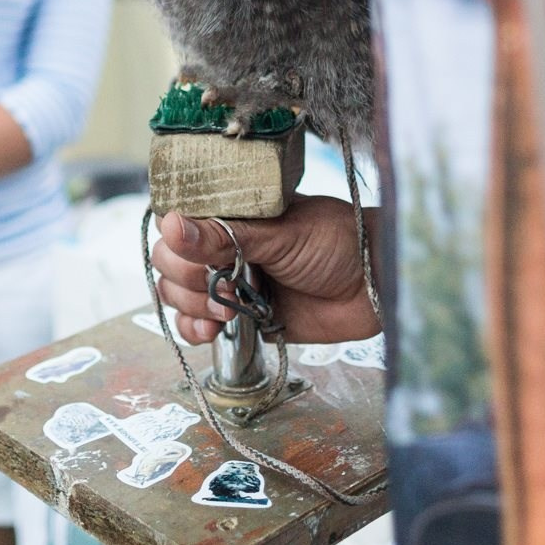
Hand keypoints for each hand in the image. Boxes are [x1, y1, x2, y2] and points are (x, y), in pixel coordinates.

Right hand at [150, 197, 381, 346]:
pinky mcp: (241, 317)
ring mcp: (230, 282)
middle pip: (170, 263)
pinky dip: (195, 329)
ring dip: (191, 305)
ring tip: (227, 309)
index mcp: (232, 214)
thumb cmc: (338, 242)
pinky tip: (213, 329)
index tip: (195, 253)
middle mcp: (224, 246)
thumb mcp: (280, 233)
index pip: (176, 223)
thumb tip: (170, 224)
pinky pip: (198, 325)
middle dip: (185, 278)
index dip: (175, 241)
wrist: (375, 287)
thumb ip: (225, 234)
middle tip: (221, 282)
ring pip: (178, 296)